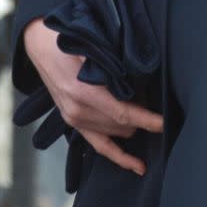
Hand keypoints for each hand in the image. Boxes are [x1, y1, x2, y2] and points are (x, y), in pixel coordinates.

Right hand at [23, 17, 162, 176]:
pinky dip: (119, 156)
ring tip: (147, 115)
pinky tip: (137, 166)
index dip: (146, 120)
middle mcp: (78, 111)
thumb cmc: (68, 41)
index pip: (122, 113)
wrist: (41, 44)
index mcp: (84, 93)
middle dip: (142, 117)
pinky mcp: (73, 123)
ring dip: (132, 127)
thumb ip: (114, 67)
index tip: (165, 123)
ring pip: (116, 134)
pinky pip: (99, 146)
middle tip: (156, 101)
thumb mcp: (93, 49)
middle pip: (122, 125)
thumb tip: (140, 81)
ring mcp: (74, 120)